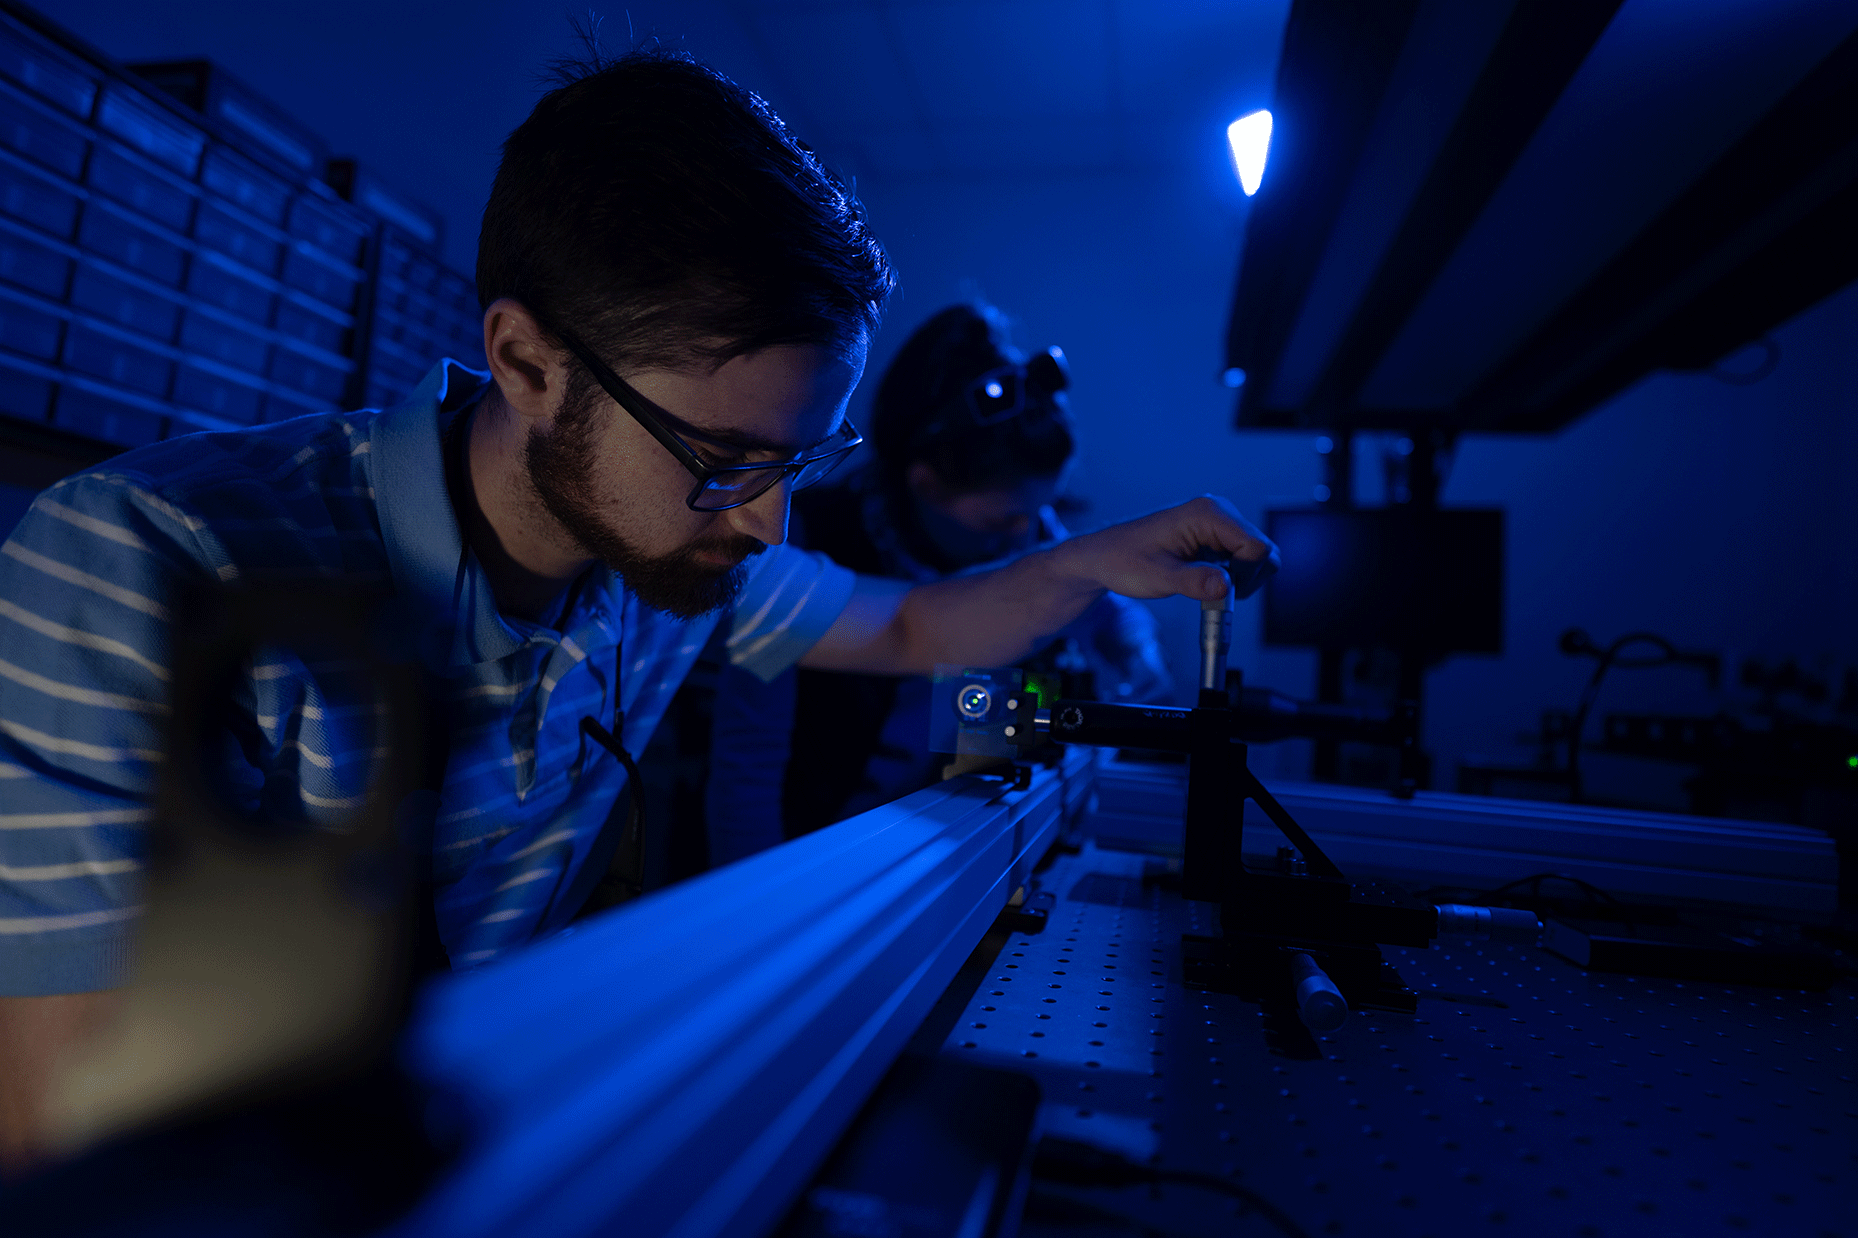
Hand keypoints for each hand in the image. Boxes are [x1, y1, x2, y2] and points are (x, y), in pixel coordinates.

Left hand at [1056, 495, 1278, 603]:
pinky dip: (1232, 577)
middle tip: (1216, 595)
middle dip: (1247, 579)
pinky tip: (1207, 583)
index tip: (1222, 592)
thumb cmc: (1124, 561)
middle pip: (1263, 551)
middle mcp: (1218, 513)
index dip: (1247, 575)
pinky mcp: (1214, 538)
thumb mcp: (1158, 577)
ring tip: (1208, 590)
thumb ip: (1193, 581)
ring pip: (1255, 557)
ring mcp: (1218, 525)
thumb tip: (1225, 586)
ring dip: (1240, 580)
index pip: (1257, 547)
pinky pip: (1241, 560)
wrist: (1104, 558)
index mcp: (1207, 514)